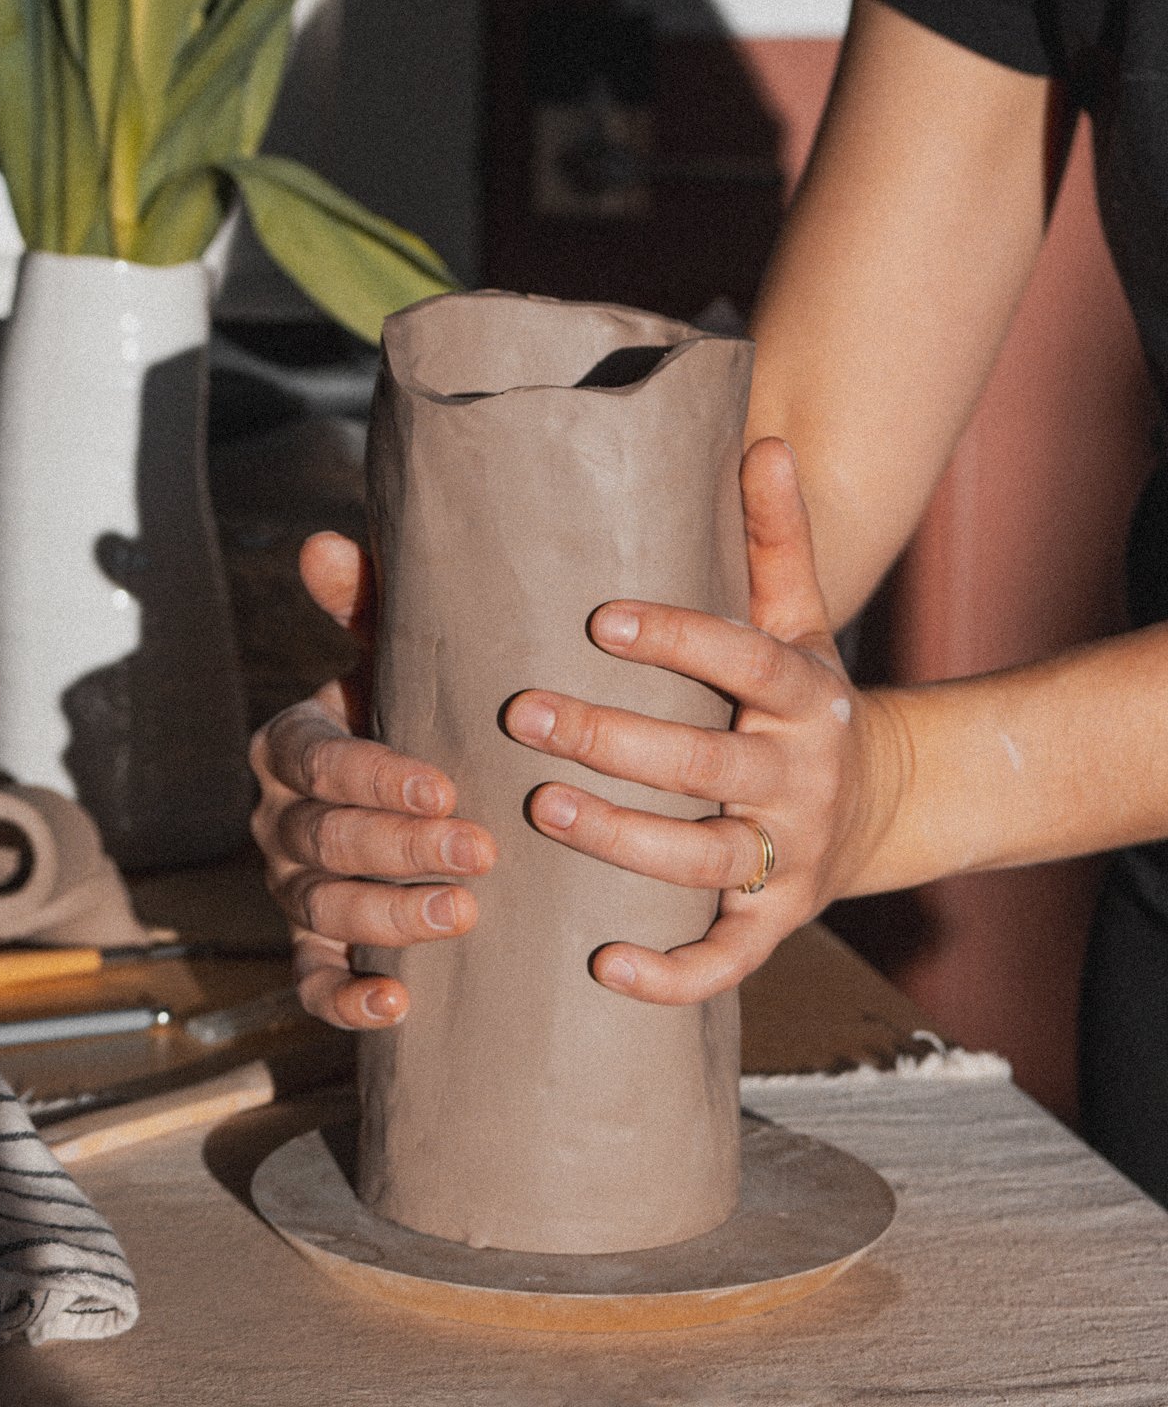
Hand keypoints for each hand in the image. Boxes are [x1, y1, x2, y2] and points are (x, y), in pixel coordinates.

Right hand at [249, 531, 496, 1028]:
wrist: (422, 786)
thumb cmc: (416, 707)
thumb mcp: (395, 653)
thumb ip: (366, 603)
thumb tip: (322, 544)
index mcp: (290, 742)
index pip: (317, 760)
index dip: (374, 776)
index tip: (444, 785)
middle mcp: (279, 819)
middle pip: (325, 840)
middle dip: (400, 848)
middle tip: (479, 849)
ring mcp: (292, 889)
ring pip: (321, 910)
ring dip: (389, 918)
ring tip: (464, 916)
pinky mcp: (313, 949)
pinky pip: (311, 983)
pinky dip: (346, 1001)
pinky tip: (397, 1007)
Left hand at [502, 436, 903, 1004]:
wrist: (882, 806)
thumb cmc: (803, 698)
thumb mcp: (799, 618)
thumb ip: (772, 538)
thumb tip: (759, 435)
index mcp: (804, 695)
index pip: (744, 660)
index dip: (678, 641)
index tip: (598, 619)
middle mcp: (803, 777)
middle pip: (708, 765)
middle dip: (616, 743)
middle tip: (527, 715)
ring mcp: (792, 857)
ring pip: (706, 859)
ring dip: (624, 841)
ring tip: (541, 809)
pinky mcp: (777, 923)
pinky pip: (727, 959)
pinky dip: (673, 974)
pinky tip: (602, 968)